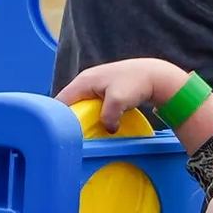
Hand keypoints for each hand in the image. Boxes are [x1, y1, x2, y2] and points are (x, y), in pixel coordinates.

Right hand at [56, 58, 185, 128]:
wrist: (155, 75)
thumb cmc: (136, 83)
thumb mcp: (118, 101)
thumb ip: (107, 116)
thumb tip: (107, 129)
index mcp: (83, 81)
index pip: (61, 101)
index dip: (58, 117)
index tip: (61, 133)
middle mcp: (86, 81)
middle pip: (70, 103)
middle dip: (71, 119)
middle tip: (74, 136)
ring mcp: (96, 85)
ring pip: (82, 105)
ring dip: (84, 118)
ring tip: (85, 133)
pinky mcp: (105, 90)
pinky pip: (93, 105)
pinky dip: (94, 115)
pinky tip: (99, 125)